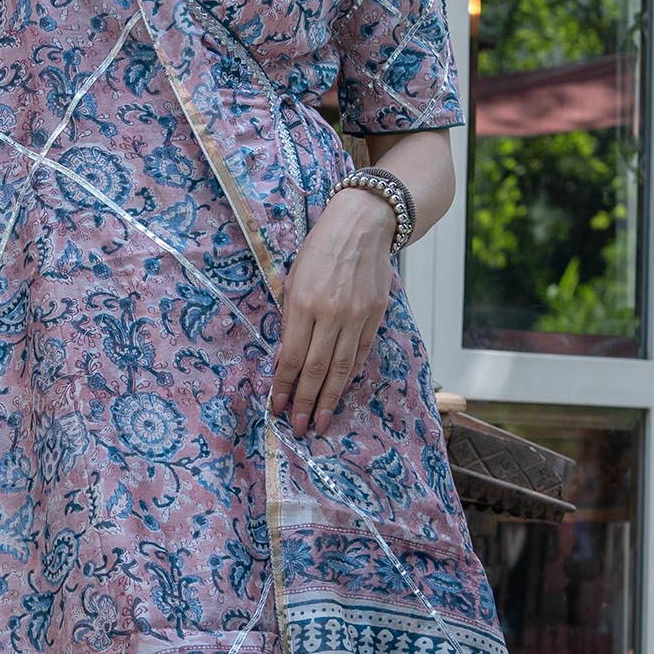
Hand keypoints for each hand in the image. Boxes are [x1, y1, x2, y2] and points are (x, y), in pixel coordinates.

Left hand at [269, 187, 395, 438]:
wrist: (363, 225)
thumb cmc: (320, 249)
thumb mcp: (294, 279)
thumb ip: (289, 320)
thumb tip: (284, 361)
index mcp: (305, 304)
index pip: (293, 357)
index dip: (285, 387)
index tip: (278, 407)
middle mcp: (332, 314)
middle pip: (317, 370)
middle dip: (306, 402)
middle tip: (298, 428)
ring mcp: (357, 316)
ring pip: (342, 368)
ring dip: (330, 399)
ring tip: (321, 421)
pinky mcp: (376, 316)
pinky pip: (361, 353)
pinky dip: (350, 375)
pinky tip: (340, 390)